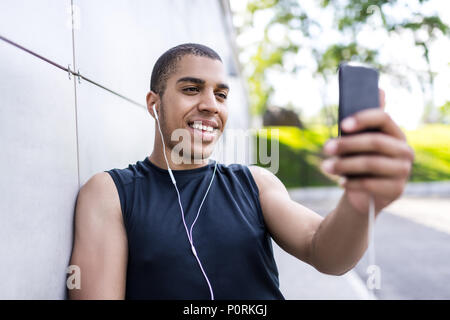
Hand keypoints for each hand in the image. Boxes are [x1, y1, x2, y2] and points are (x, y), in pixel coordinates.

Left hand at [321, 90, 414, 214]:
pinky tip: (340, 182)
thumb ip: (362, 121)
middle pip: (375, 142)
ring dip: (344, 164)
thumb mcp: (356, 142)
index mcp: (394, 133)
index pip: (383, 118)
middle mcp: (404, 150)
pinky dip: (352, 182)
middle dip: (347, 144)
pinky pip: (371, 184)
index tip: (342, 125)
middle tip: (325, 147)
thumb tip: (379, 89)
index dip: (362, 119)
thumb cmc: (359, 162)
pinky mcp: (397, 189)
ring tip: (326, 167)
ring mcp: (403, 171)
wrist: (365, 195)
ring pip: (372, 163)